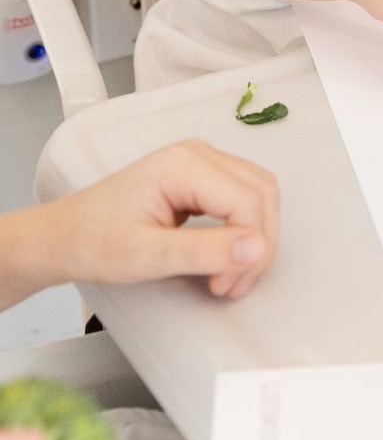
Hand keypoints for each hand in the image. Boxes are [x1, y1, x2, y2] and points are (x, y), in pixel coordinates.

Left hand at [52, 141, 278, 301]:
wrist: (63, 236)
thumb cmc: (95, 243)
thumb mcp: (147, 256)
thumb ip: (204, 252)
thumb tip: (257, 249)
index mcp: (184, 164)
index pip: (248, 200)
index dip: (250, 247)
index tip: (226, 286)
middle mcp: (199, 153)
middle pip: (261, 192)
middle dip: (257, 243)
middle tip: (231, 285)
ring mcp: (200, 160)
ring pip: (258, 193)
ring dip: (255, 237)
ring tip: (228, 276)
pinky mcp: (200, 176)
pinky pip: (242, 196)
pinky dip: (243, 229)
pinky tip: (225, 257)